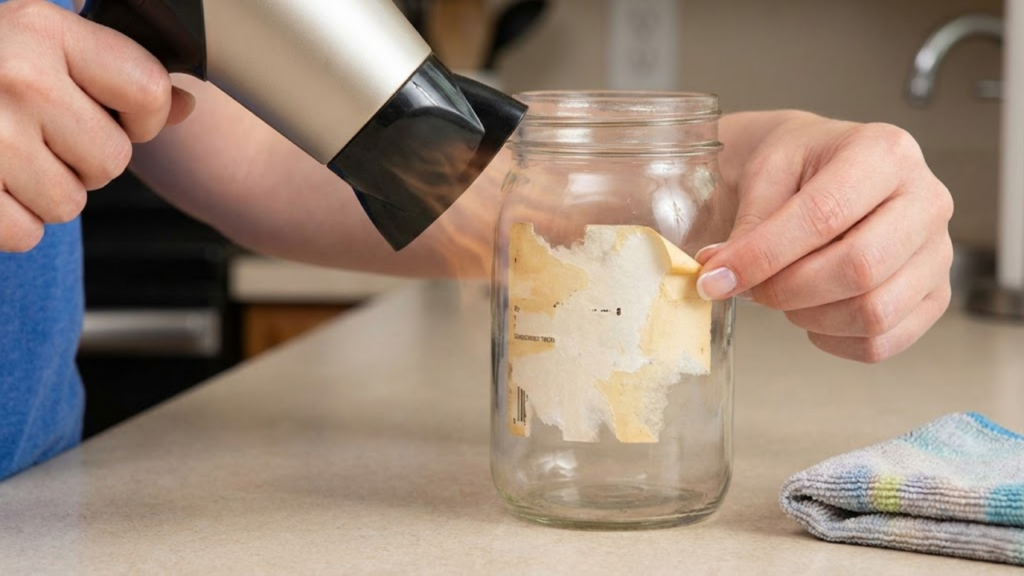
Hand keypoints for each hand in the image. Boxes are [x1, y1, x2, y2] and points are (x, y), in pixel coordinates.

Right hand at [0, 0, 193, 251]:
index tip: (120, 118)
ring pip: (70, 204)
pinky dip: (8, 221)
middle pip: (111, 161)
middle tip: (35, 134)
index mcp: (43, 30)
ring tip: (2, 156)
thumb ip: (111, 71)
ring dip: (42, 191)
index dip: (143, 117)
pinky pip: (25, 234)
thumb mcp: (34, 42)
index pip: (147, 91)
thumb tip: (188, 106)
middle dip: (82, 159)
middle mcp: (18, 77)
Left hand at [696, 112, 953, 362]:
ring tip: (781, 294)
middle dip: (788, 290)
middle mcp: (926, 200)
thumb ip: (748, 226)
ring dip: (810, 317)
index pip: (824, 216)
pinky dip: (834, 340)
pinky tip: (810, 314)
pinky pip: (884, 341)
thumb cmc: (798, 165)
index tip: (716, 277)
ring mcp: (938, 252)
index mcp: (884, 153)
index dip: (763, 256)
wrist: (823, 167)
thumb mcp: (765, 172)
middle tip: (749, 289)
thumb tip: (720, 276)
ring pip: (875, 312)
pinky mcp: (934, 295)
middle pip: (860, 269)